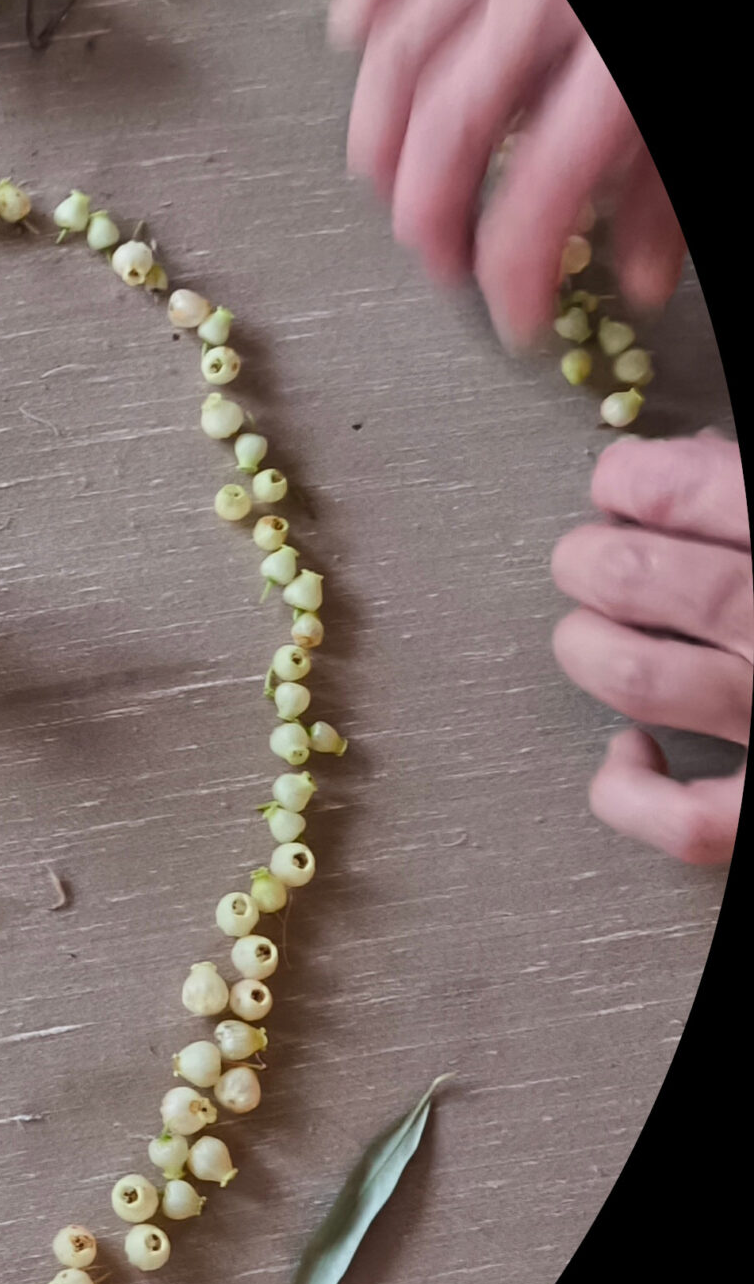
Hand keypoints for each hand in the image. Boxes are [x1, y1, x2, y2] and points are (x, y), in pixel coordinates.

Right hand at [329, 0, 682, 347]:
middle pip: (444, 124)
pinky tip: (363, 46)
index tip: (511, 321)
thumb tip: (644, 277)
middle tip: (443, 262)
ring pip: (395, 51)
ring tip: (396, 189)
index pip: (541, 185)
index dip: (515, 269)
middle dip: (427, 214)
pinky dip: (365, 2)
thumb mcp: (700, 95)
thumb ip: (669, 186)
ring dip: (381, 137)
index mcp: (619, 47)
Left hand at [549, 433, 747, 865]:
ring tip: (592, 632)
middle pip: (641, 579)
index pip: (690, 491)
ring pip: (639, 679)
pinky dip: (628, 790)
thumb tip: (695, 462)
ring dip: (588, 647)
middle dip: (590, 558)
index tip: (621, 485)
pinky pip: (686, 821)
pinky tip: (630, 749)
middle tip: (589, 556)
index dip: (634, 481)